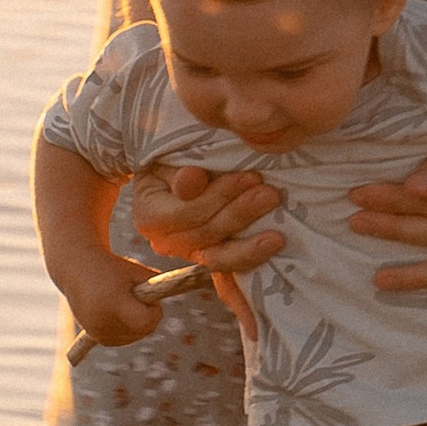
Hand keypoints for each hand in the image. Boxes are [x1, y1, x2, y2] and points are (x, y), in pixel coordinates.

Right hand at [61, 253, 184, 349]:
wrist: (76, 268)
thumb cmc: (114, 267)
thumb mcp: (137, 271)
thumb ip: (160, 285)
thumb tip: (192, 289)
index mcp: (113, 302)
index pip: (147, 322)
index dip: (154, 312)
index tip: (150, 297)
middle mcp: (102, 321)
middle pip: (144, 330)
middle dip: (148, 315)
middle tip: (137, 295)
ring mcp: (97, 332)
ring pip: (135, 335)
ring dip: (137, 321)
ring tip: (123, 299)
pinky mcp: (96, 337)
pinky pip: (124, 338)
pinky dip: (128, 328)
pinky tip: (119, 312)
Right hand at [132, 157, 286, 271]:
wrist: (176, 176)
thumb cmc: (173, 163)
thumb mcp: (168, 160)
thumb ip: (178, 172)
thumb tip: (192, 180)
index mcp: (150, 216)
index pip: (184, 212)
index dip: (219, 196)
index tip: (251, 177)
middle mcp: (166, 241)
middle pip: (205, 233)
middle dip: (240, 213)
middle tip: (270, 194)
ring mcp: (189, 253)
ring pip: (219, 256)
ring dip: (249, 243)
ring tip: (276, 230)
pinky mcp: (211, 258)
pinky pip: (231, 265)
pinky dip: (252, 257)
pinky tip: (273, 248)